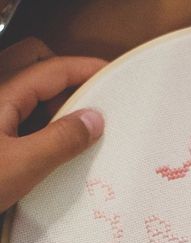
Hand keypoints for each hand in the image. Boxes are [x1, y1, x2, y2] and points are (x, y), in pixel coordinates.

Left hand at [0, 38, 106, 211]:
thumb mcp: (22, 165)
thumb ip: (61, 140)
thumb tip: (95, 120)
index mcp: (1, 97)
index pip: (52, 68)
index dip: (86, 68)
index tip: (116, 76)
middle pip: (35, 67)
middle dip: (67, 76)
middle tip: (94, 100)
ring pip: (31, 95)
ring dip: (58, 103)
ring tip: (84, 127)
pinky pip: (25, 119)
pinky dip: (47, 124)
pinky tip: (60, 148)